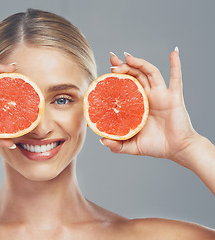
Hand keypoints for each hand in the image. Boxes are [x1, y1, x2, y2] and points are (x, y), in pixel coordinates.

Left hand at [101, 49, 198, 165]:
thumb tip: (102, 140)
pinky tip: (173, 52)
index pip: (125, 84)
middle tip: (112, 60)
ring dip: (139, 63)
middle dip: (124, 66)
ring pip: (150, 73)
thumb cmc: (156, 146)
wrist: (177, 150)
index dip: (117, 75)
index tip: (107, 67)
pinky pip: (175, 78)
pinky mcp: (173, 97)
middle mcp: (148, 96)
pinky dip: (175, 65)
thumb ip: (117, 145)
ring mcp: (161, 95)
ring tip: (128, 57)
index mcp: (137, 104)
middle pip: (135, 74)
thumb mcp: (131, 146)